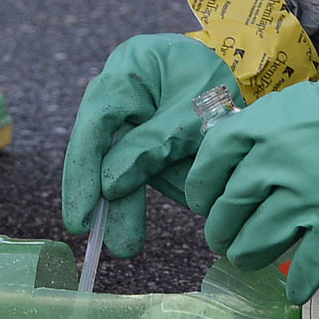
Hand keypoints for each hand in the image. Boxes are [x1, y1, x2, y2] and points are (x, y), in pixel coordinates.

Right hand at [62, 33, 240, 256]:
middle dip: (109, 204)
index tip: (81, 219)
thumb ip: (152, 145)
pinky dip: (171, 183)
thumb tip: (109, 187)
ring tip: (139, 233)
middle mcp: (117, 97)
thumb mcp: (195, 110)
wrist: (236, 70)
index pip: (96, 123)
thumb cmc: (217, 79)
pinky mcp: (144, 144)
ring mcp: (128, 122)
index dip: (83, 173)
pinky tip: (185, 188)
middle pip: (101, 153)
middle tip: (116, 247)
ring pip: (126, 171)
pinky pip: (151, 173)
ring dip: (143, 197)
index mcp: (127, 71)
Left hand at [184, 69, 318, 303]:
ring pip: (257, 242)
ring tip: (245, 258)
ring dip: (246, 256)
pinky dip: (296, 283)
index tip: (201, 202)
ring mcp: (306, 203)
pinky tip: (293, 289)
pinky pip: (306, 269)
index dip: (200, 188)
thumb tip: (240, 161)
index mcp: (262, 128)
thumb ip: (265, 131)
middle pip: (228, 209)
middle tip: (220, 238)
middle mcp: (275, 167)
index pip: (210, 163)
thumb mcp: (297, 103)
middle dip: (219, 230)